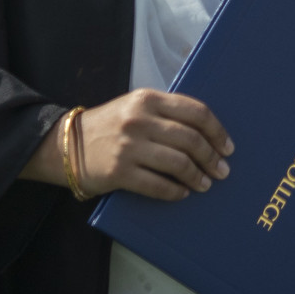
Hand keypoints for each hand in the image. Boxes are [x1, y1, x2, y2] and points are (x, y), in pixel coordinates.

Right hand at [21, 89, 233, 201]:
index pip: (194, 111)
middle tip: (222, 170)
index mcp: (147, 99)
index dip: (217, 130)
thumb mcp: (134, 107)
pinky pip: (158, 185)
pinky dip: (176, 191)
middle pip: (190, 139)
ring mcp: (128, 146)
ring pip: (178, 163)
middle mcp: (139, 120)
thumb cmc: (109, 126)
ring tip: (205, 184)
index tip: (227, 146)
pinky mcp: (119, 172)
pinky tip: (183, 193)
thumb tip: (205, 133)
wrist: (67, 145)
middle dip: (211, 157)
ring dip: (198, 177)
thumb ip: (165, 113)